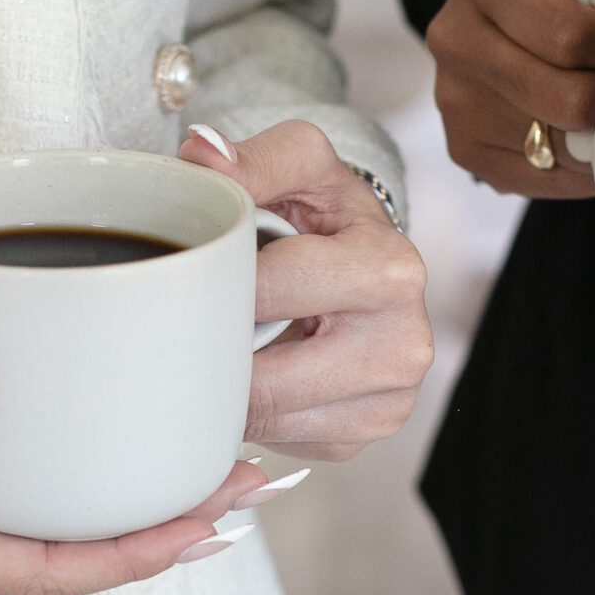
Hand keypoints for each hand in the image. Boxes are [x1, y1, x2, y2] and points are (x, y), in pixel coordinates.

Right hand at [0, 360, 261, 594]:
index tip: (217, 519)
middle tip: (245, 480)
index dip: (144, 552)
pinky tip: (96, 454)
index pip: (57, 570)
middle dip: (163, 530)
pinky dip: (69, 492)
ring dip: (124, 515)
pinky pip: (11, 516)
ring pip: (46, 539)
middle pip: (73, 561)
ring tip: (199, 467)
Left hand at [180, 119, 432, 459]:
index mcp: (390, 270)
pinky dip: (256, 412)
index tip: (196, 274)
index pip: (269, 291)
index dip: (218, 283)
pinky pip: (279, 440)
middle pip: (267, 380)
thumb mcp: (302, 166)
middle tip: (191, 322)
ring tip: (228, 343)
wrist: (371, 264)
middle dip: (218, 352)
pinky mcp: (361, 437)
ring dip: (230, 388)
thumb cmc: (329, 216)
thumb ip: (252, 158)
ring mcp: (388, 402)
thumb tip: (201, 153)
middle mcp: (403, 345)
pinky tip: (260, 371)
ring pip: (266, 420)